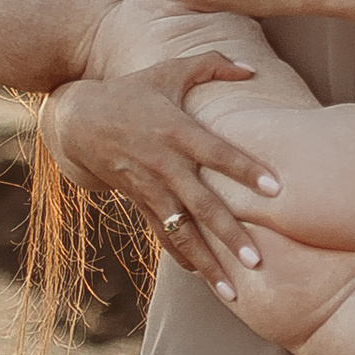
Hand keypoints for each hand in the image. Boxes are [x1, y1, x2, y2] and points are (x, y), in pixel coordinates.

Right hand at [42, 57, 274, 290]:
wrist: (79, 121)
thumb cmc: (132, 91)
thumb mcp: (169, 70)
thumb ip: (212, 63)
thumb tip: (252, 69)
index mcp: (175, 129)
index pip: (216, 152)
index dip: (244, 169)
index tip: (275, 189)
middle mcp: (164, 164)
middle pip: (202, 205)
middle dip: (230, 235)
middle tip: (258, 261)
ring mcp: (150, 188)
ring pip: (182, 232)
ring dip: (207, 262)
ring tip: (234, 292)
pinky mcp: (140, 202)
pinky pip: (163, 235)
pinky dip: (182, 256)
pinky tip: (204, 277)